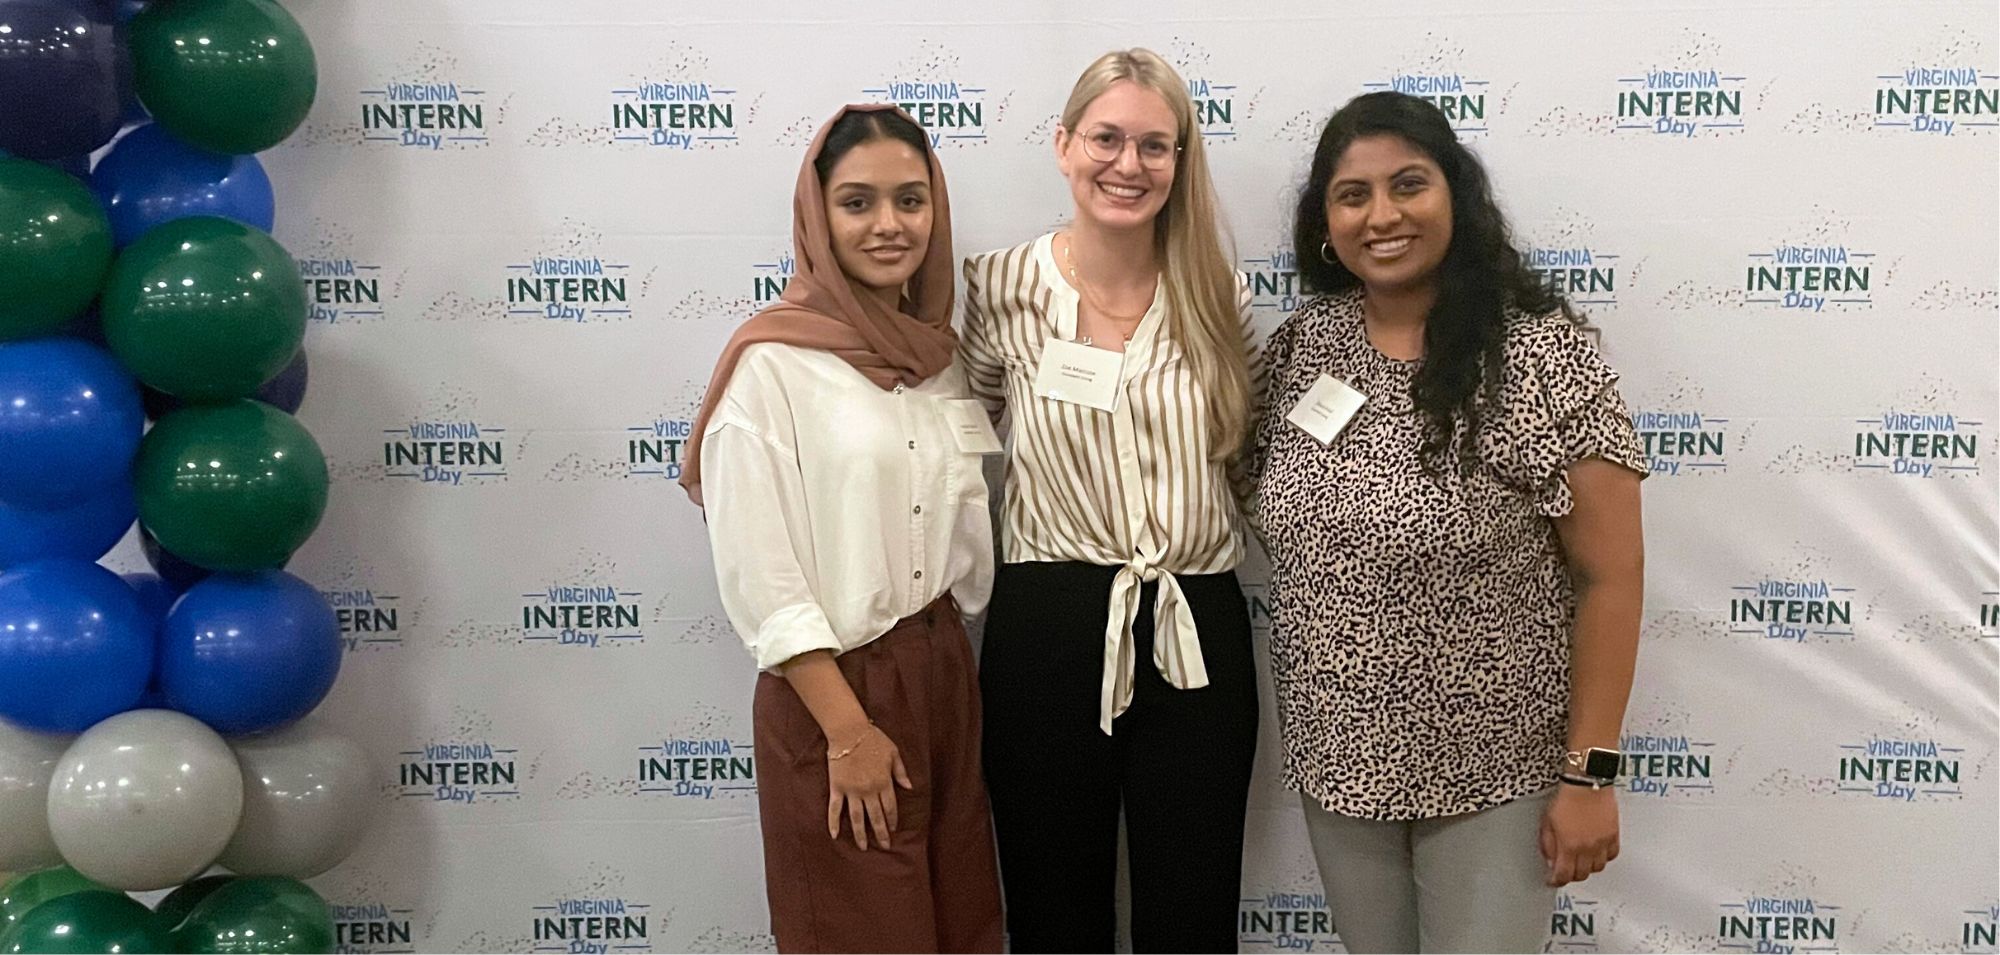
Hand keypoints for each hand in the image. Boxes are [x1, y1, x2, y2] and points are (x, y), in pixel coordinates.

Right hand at [825, 725, 912, 850]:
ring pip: (857, 818)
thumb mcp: (893, 752)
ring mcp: (852, 791)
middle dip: (881, 833)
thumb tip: (909, 787)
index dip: (892, 820)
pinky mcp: (837, 788)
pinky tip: (834, 835)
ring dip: (861, 834)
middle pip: (876, 817)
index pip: (890, 807)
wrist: (849, 731)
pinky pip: (835, 809)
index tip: (893, 829)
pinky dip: (833, 823)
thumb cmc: (873, 738)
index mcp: (884, 782)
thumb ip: (901, 772)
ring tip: (864, 847)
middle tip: (884, 847)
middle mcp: (869, 790)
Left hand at [1538, 784, 1618, 885]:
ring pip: (1597, 868)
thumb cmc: (1567, 797)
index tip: (1552, 880)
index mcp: (1569, 845)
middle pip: (1581, 875)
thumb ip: (1548, 844)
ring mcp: (1602, 842)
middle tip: (1566, 870)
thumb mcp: (1547, 821)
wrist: (1587, 783)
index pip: (1563, 875)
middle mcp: (1587, 848)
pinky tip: (1596, 852)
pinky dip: (1603, 857)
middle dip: (1571, 875)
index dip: (1556, 881)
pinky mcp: (1614, 835)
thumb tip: (1550, 860)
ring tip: (1580, 860)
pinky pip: (1611, 855)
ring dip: (1588, 867)